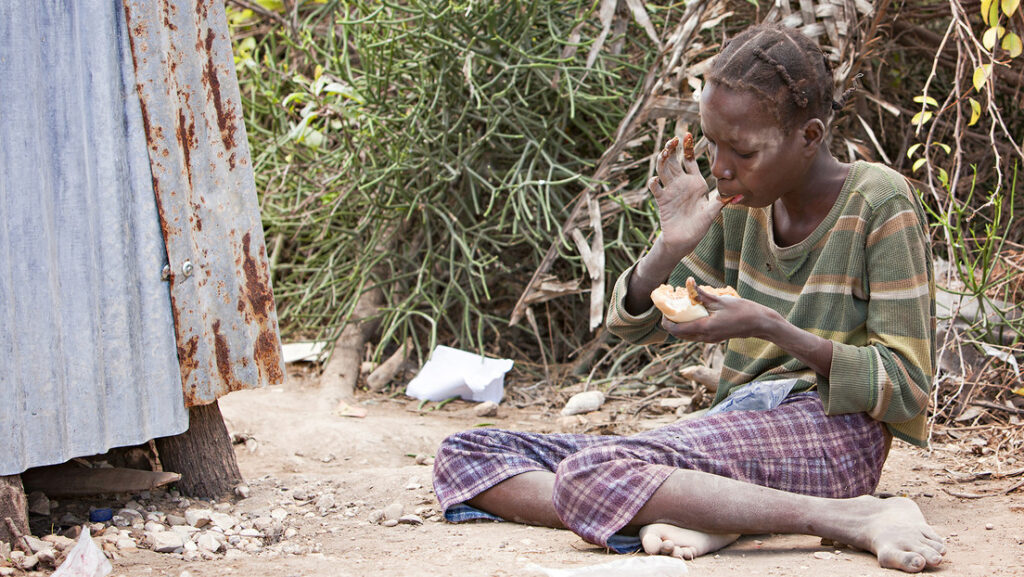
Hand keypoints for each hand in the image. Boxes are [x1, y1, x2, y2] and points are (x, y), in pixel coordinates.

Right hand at [648, 135, 724, 249]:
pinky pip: (656, 188)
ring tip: (665, 152)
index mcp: (695, 182)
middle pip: (674, 160)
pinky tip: (657, 181)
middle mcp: (682, 183)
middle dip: (672, 149)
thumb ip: (722, 202)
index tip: (687, 135)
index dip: (688, 147)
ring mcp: (671, 190)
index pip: (690, 160)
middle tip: (673, 140)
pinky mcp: (662, 200)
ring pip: (663, 169)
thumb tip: (740, 194)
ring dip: (662, 159)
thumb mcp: (712, 213)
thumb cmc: (699, 226)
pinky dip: (654, 182)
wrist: (684, 241)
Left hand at [660, 280, 777, 342]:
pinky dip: (690, 326)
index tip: (664, 309)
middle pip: (679, 334)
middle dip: (671, 322)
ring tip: (680, 309)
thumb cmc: (743, 311)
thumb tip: (688, 281)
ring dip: (680, 325)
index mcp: (704, 328)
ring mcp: (710, 339)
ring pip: (687, 336)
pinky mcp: (715, 338)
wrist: (760, 323)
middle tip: (669, 308)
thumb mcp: (720, 300)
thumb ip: (702, 294)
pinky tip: (693, 313)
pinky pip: (696, 334)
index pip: (676, 330)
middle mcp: (705, 337)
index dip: (666, 321)